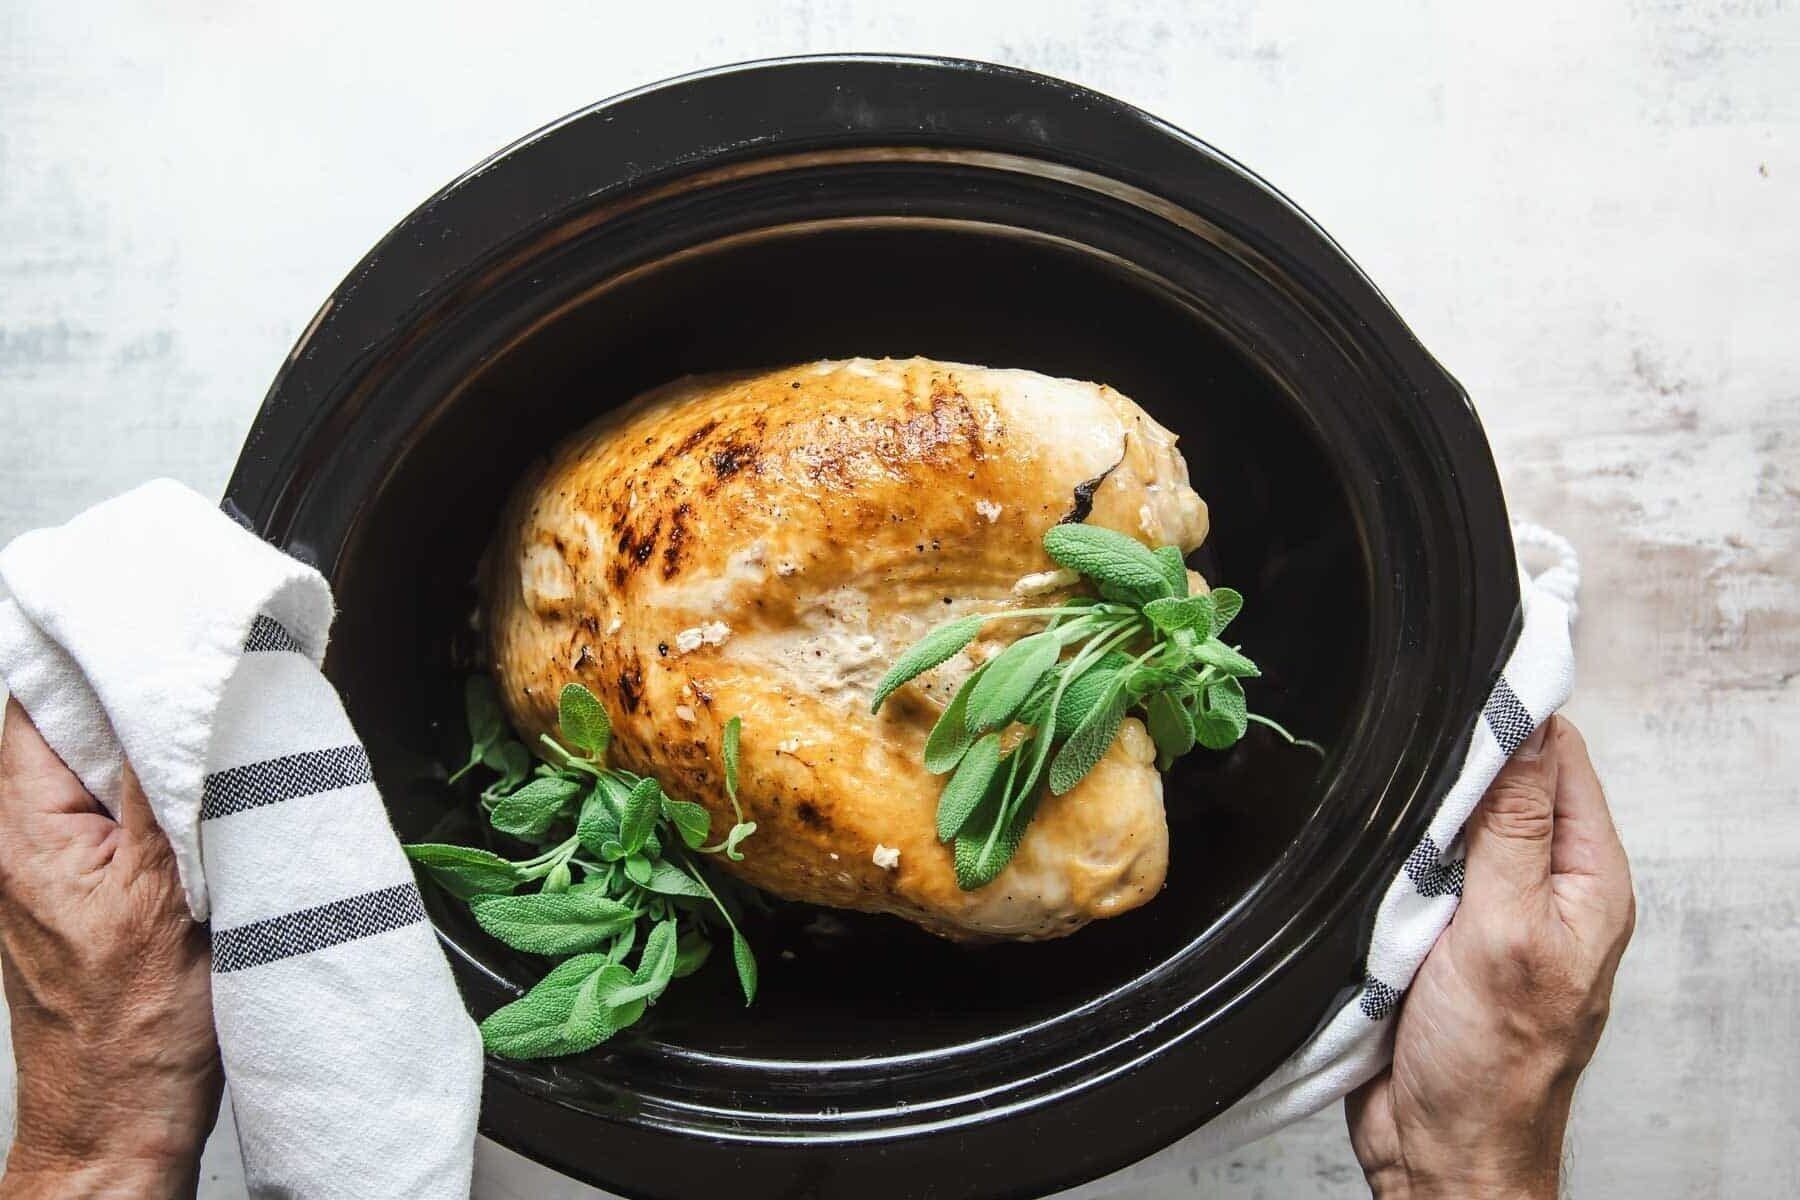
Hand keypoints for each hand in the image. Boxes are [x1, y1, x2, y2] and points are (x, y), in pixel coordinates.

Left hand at [0, 699, 221, 1198]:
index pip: (38, 701)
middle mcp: (23, 845)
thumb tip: (172, 696)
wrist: (125, 1127)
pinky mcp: (92, 898)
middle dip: (143, 701)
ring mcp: (56, 872)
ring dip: (163, 757)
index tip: (155, 622)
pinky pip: (127, 821)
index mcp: (20, 833)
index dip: (95, 653)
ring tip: (219, 743)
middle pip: (75, 731)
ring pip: (107, 776)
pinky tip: (212, 805)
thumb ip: (161, 787)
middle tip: (207, 679)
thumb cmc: (132, 1039)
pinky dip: (169, 804)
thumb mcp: (162, 893)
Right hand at [1345, 716, 1634, 1199]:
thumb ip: (1511, 827)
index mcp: (1587, 881)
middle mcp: (1545, 889)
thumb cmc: (1489, 1068)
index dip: (1513, 719)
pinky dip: (1387, 865)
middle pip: (1500, 786)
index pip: (1560, 760)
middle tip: (1407, 772)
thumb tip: (1523, 728)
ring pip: (1447, 826)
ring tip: (1390, 836)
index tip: (1458, 694)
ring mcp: (1489, 912)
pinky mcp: (1438, 935)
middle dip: (1451, 774)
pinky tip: (1371, 871)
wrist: (1438, 1149)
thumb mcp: (1503, 931)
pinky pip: (1409, 871)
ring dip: (1412, 825)